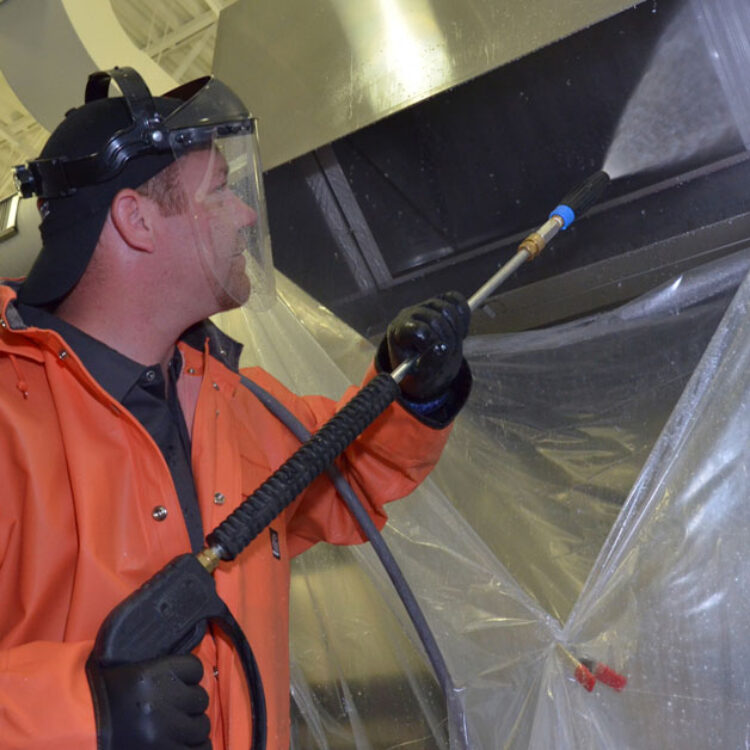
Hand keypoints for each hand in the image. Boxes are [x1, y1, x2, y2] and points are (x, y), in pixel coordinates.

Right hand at [89, 653, 210, 749]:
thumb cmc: (101, 702)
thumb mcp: (127, 673)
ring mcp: (162, 733)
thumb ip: (159, 671)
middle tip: (173, 711)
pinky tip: (180, 745)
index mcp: (150, 675)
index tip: (178, 683)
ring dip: (191, 729)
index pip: (194, 668)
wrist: (74, 732)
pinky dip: (194, 748)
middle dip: (189, 705)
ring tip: (174, 731)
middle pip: (200, 699)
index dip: (187, 676)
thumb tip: (188, 674)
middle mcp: (160, 702)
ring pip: (202, 726)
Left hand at [386, 291, 470, 400]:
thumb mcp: (422, 376)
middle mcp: (408, 315)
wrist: (424, 363)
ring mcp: (424, 305)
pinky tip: (460, 331)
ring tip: (454, 344)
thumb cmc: (419, 372)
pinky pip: (456, 299)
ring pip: (447, 309)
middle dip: (448, 340)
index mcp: (398, 332)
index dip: (433, 343)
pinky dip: (464, 315)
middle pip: (436, 320)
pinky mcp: (439, 300)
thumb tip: (442, 347)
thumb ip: (430, 364)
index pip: (419, 331)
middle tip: (450, 353)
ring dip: (457, 329)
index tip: (439, 354)